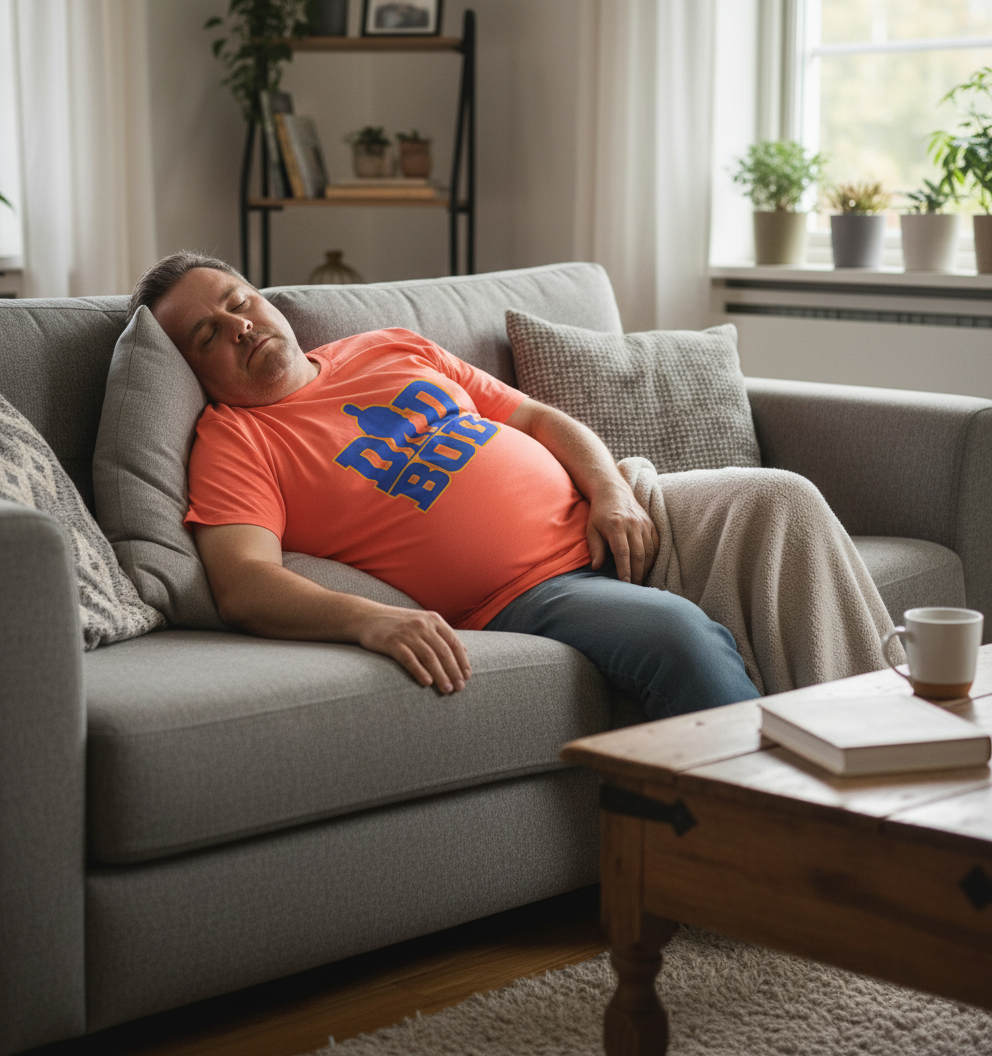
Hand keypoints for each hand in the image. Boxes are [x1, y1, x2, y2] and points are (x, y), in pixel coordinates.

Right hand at [356, 606, 471, 693]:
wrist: (367, 617)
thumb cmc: (398, 623)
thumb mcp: (422, 622)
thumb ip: (442, 634)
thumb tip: (464, 649)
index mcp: (433, 620)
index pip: (453, 642)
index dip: (462, 660)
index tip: (467, 676)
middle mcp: (422, 625)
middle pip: (443, 651)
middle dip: (454, 671)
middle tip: (459, 688)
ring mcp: (407, 633)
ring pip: (429, 657)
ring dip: (440, 675)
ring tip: (446, 689)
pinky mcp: (392, 642)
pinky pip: (409, 658)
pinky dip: (419, 671)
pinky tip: (427, 682)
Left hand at [586, 482, 658, 584]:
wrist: (613, 492)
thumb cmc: (599, 514)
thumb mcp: (591, 530)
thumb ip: (595, 549)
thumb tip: (596, 568)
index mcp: (616, 525)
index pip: (623, 552)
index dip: (625, 570)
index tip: (625, 584)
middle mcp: (633, 524)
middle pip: (638, 554)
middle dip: (637, 573)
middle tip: (634, 589)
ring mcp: (644, 523)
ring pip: (649, 551)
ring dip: (646, 568)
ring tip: (640, 581)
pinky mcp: (651, 524)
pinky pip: (656, 545)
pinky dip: (653, 558)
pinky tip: (647, 567)